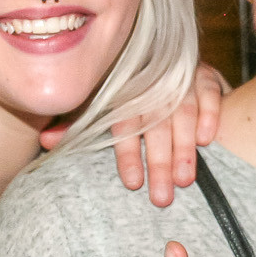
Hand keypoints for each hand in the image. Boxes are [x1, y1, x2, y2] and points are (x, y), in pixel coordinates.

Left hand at [41, 64, 228, 203]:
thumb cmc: (126, 96)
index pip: (123, 123)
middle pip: (154, 124)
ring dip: (184, 147)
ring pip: (182, 111)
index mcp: (122, 91)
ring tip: (184, 180)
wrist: (159, 59)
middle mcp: (151, 83)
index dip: (127, 154)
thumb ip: (78, 125)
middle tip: (162, 197)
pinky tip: (206, 139)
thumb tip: (46, 141)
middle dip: (159, 162)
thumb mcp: (98, 107)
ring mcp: (179, 77)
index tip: (133, 184)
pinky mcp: (205, 74)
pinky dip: (209, 112)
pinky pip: (210, 90)